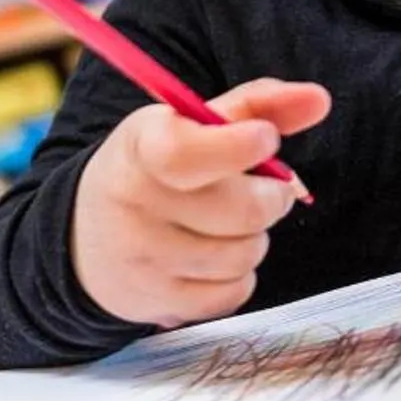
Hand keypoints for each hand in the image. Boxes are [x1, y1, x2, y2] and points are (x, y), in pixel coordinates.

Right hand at [73, 78, 329, 328]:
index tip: (265, 139)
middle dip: (271, 196)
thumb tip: (319, 100)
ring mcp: (144, 257)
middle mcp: (135, 203)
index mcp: (141, 147)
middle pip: (244, 210)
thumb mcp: (189, 127)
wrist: (81, 238)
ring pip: (245, 253)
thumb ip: (257, 108)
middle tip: (263, 188)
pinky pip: (234, 292)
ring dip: (252, 238)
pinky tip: (211, 260)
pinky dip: (237, 276)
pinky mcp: (159, 300)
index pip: (186, 154)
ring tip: (224, 225)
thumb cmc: (154, 171)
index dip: (239, 147)